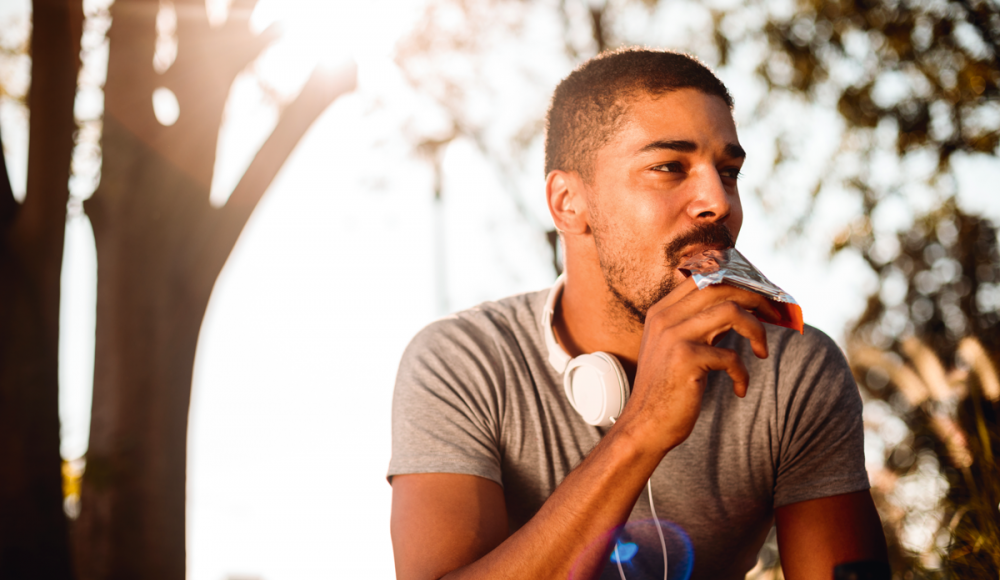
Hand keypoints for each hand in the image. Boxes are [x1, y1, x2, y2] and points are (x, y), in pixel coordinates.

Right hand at [614, 278, 780, 451]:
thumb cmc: (666, 390)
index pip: (704, 278)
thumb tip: (737, 307)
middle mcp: (665, 318)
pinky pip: (731, 356)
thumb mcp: (675, 348)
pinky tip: (739, 389)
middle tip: (775, 316)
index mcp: (661, 311)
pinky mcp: (686, 359)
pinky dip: (742, 374)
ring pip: (731, 311)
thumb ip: (697, 325)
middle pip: (721, 287)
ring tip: (763, 351)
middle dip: (756, 298)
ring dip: (757, 330)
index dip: (738, 283)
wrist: (644, 426)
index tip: (760, 298)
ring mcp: (674, 336)